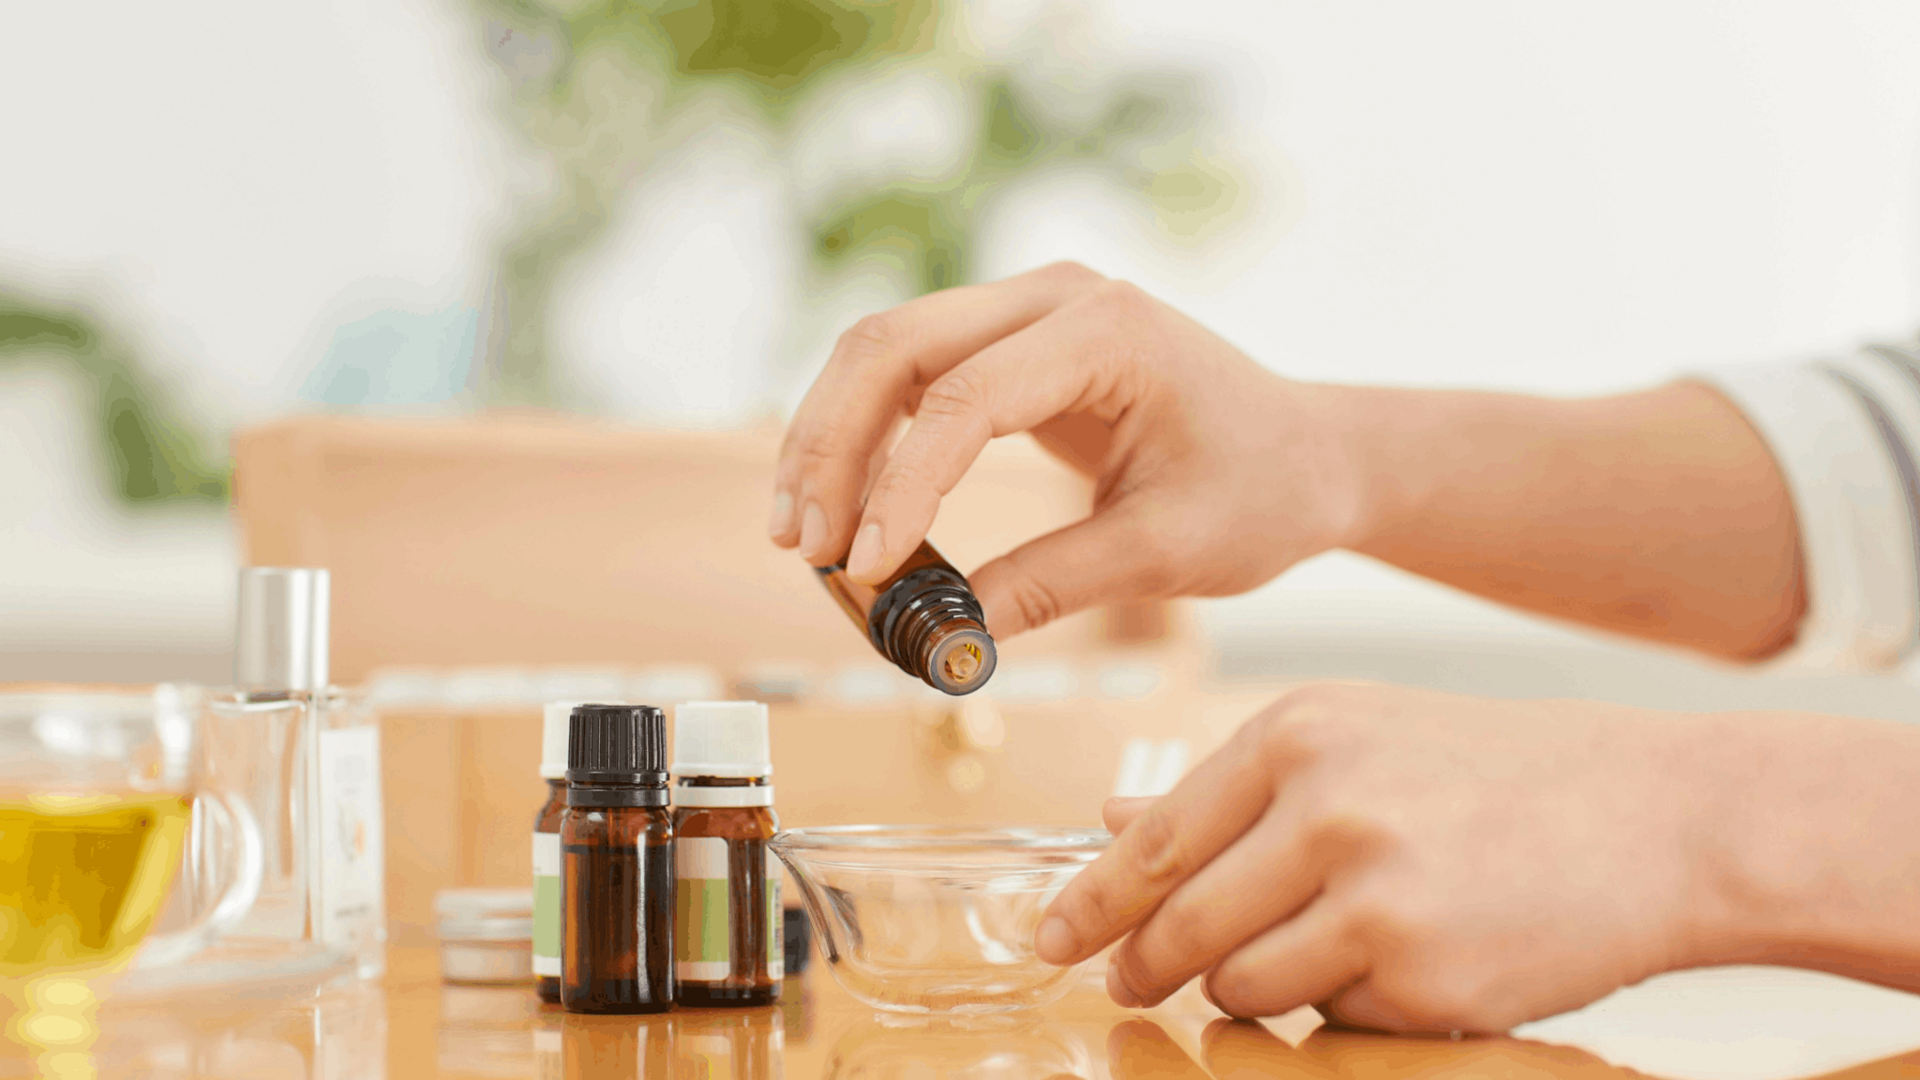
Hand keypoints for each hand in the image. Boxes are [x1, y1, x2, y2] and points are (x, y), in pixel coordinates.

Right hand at [769, 262, 1364, 635]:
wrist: (1309, 455)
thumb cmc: (1261, 491)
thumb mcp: (1165, 552)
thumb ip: (1051, 584)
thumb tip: (944, 639)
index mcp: (1108, 330)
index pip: (966, 397)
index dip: (901, 487)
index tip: (866, 572)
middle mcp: (1056, 296)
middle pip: (893, 346)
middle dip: (832, 447)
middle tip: (804, 548)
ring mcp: (1029, 310)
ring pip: (884, 353)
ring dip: (830, 439)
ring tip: (801, 538)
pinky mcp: (1012, 343)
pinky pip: (911, 377)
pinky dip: (866, 438)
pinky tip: (843, 509)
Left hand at [1033, 683, 1748, 1032]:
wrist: (1662, 816)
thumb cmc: (1498, 775)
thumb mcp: (1359, 741)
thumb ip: (1232, 789)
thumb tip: (1109, 821)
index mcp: (1297, 735)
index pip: (1157, 840)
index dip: (1090, 902)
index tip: (1049, 939)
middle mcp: (1326, 805)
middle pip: (1183, 922)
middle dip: (1145, 966)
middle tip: (1127, 984)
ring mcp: (1376, 892)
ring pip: (1245, 984)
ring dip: (1253, 991)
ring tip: (1319, 952)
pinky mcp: (1426, 974)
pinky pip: (1335, 1019)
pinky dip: (1347, 1008)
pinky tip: (1408, 963)